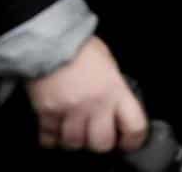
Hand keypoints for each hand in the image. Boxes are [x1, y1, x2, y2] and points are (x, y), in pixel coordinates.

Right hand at [26, 37, 147, 153]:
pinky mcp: (47, 112)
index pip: (134, 127)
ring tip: (72, 129)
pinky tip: (54, 130)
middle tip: (95, 135)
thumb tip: (115, 106)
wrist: (47, 37)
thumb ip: (113, 86)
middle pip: (101, 143)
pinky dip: (52, 138)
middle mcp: (94, 104)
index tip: (126, 142)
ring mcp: (70, 110)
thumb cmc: (78, 46)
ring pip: (74, 143)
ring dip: (74, 140)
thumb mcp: (107, 62)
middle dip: (99, 142)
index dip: (133, 140)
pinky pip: (50, 138)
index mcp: (114, 90)